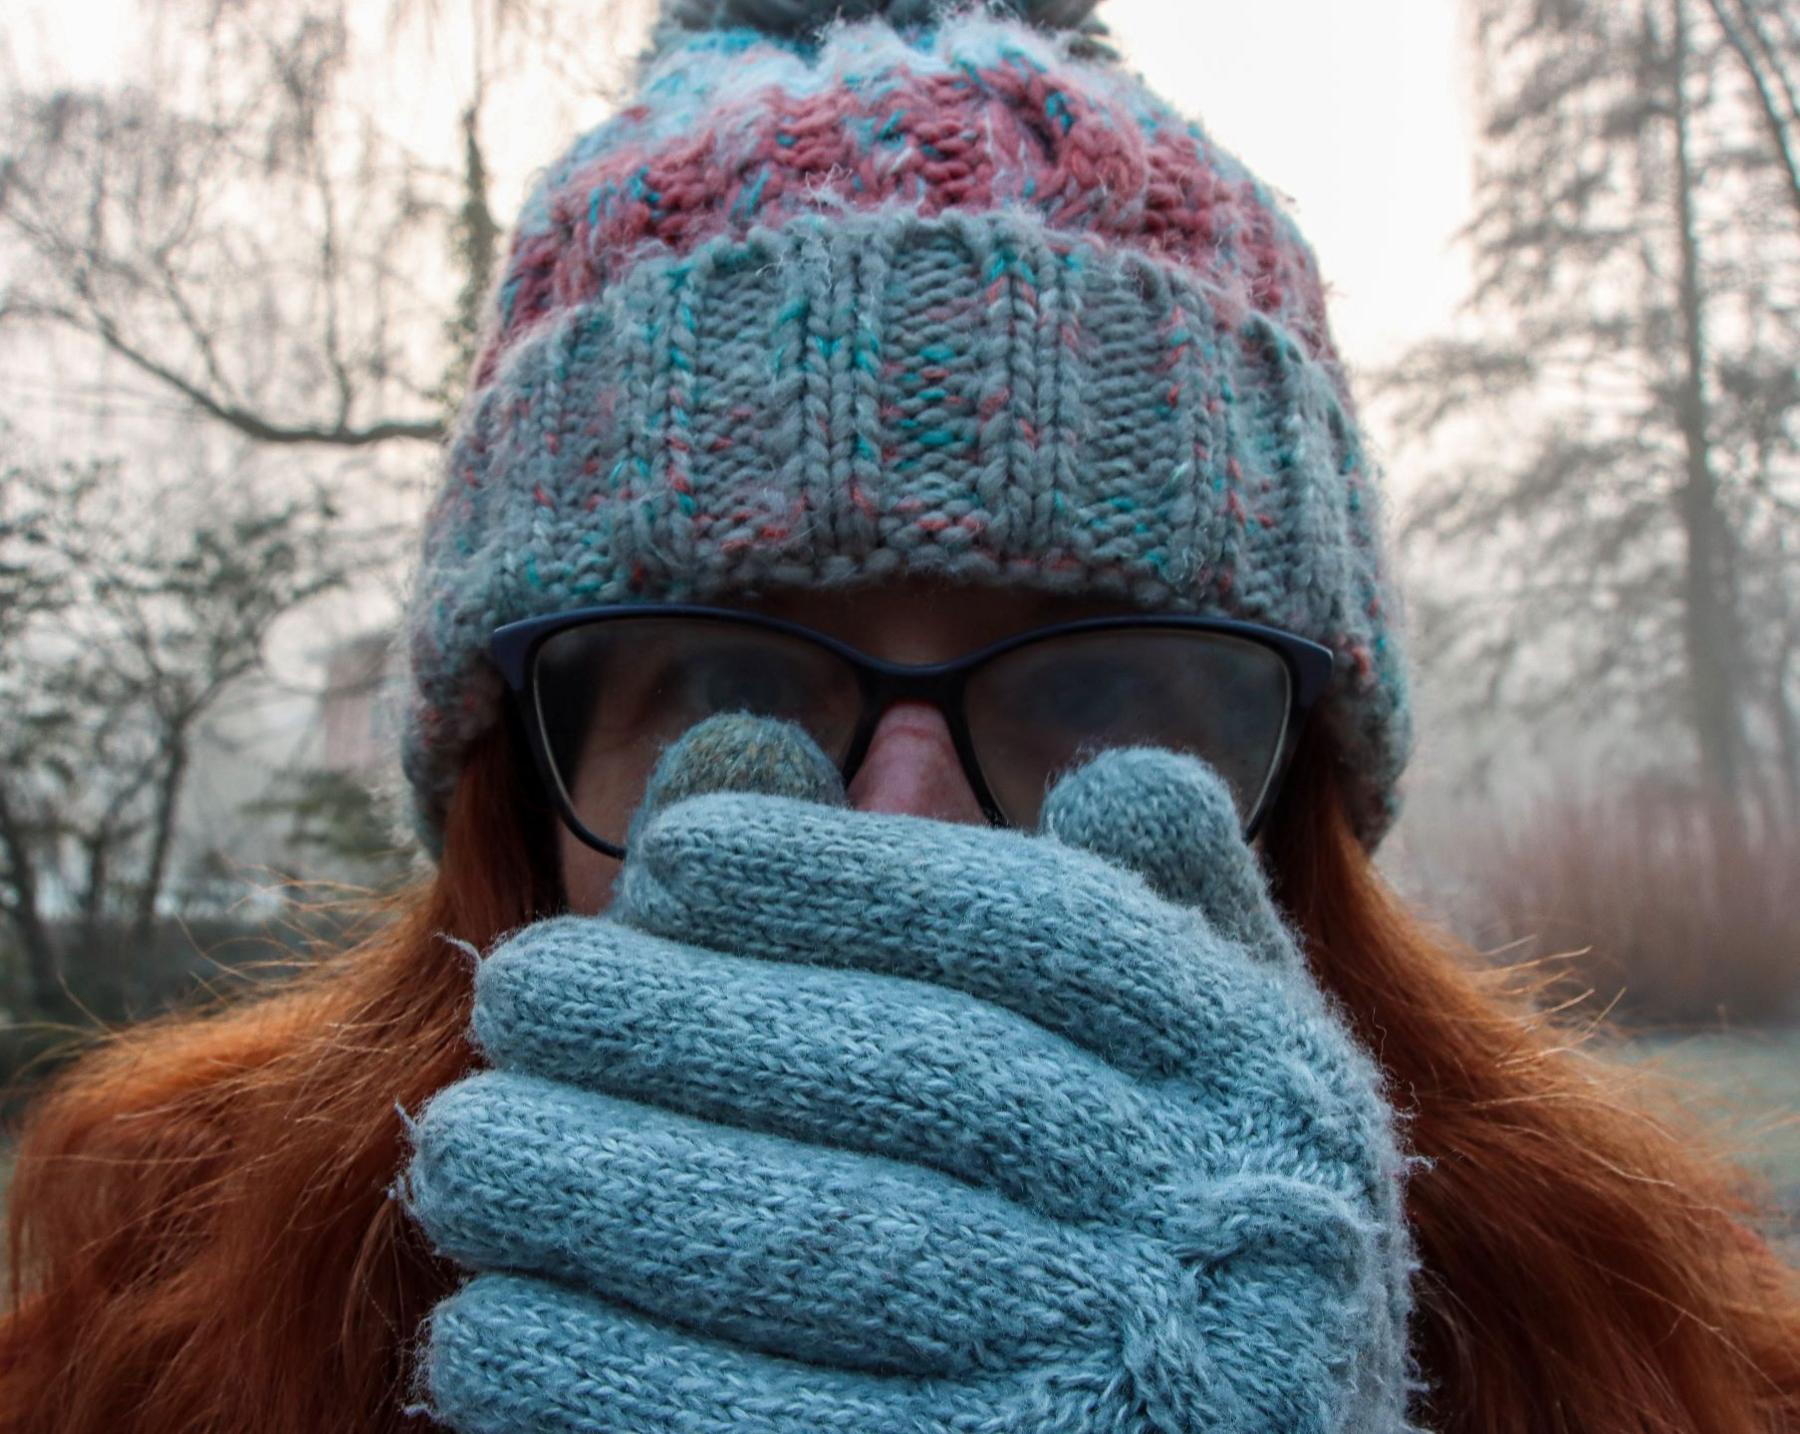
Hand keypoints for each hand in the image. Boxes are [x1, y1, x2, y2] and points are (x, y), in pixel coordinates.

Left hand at [398, 718, 1428, 1432]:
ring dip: (617, 1198)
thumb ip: (1103, 897)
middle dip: (692, 1028)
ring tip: (461, 1154)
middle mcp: (1244, 1226)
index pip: (1043, 934)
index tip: (669, 857)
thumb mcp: (1190, 1052)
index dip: (846, 878)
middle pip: (926, 1082)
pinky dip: (622, 1391)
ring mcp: (1150, 1394)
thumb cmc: (1183, 1242)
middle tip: (515, 993)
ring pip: (846, 1257)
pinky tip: (493, 1339)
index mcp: (1267, 1076)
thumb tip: (909, 733)